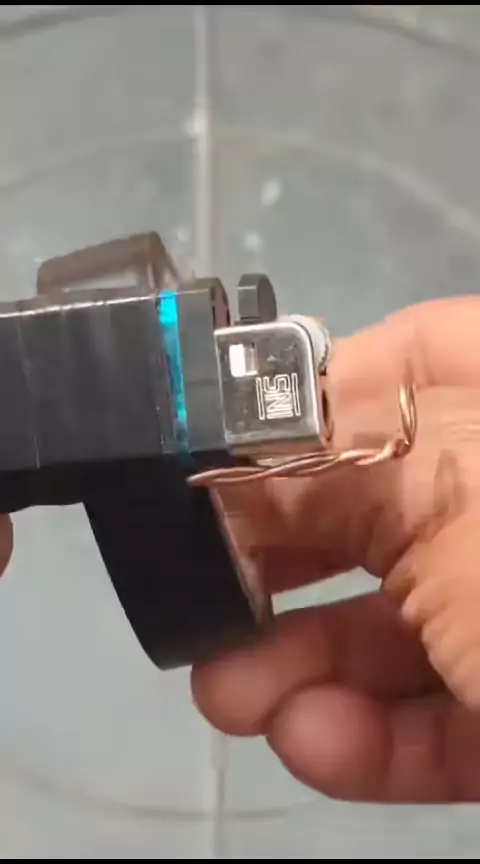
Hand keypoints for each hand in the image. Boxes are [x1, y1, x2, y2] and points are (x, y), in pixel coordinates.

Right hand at [191, 295, 479, 802]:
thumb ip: (326, 469)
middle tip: (205, 602)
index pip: (404, 363)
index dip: (308, 404)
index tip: (233, 462)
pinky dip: (370, 736)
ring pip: (397, 627)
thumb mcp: (443, 490)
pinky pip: (437, 715)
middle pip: (378, 512)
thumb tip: (230, 479)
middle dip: (279, 562)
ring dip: (302, 664)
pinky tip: (309, 741)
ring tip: (232, 699)